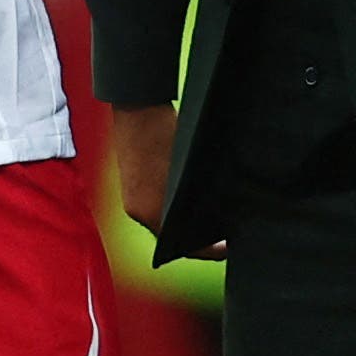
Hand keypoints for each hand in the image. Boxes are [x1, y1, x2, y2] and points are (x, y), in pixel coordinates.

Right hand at [109, 103, 225, 259]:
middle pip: (171, 235)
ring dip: (181, 219)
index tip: (225, 247)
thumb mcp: (191, 169)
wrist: (138, 106)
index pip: (183, 246)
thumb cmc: (167, 132)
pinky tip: (185, 194)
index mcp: (153, 212)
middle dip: (194, 235)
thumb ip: (199, 197)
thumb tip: (217, 215)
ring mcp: (132, 199)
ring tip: (205, 212)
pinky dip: (169, 204)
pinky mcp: (130, 186)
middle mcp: (139, 211)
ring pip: (161, 219)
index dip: (207, 249)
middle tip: (220, 232)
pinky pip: (152, 205)